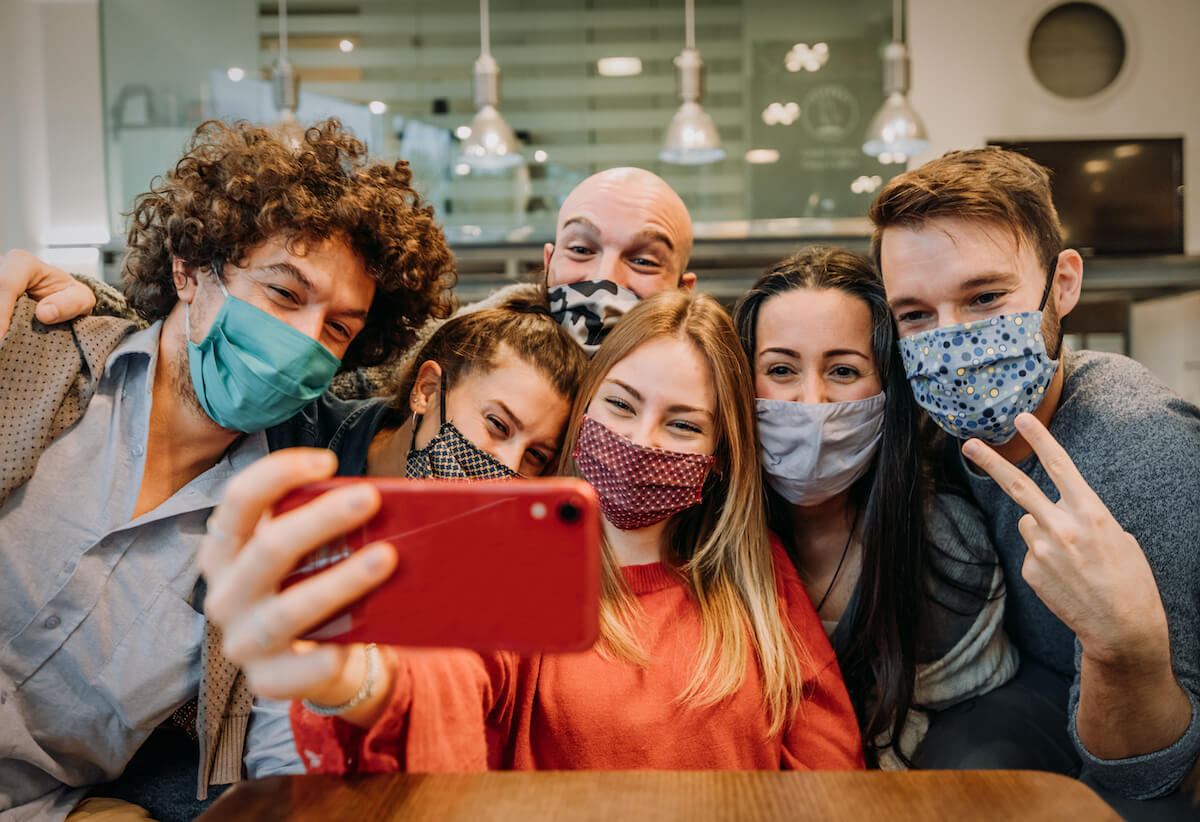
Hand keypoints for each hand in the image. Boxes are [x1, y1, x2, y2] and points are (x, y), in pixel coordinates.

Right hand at [0, 250, 97, 338]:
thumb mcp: (81, 299)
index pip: (6, 284)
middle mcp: (1, 265)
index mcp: (23, 263)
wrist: (60, 296)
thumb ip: (69, 304)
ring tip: (3, 340)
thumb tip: (44, 313)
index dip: (0, 311)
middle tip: (2, 341)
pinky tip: (2, 336)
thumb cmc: (70, 296)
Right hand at [199, 448, 396, 705]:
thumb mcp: (308, 551)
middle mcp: (224, 594)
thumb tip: (384, 496)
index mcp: (225, 551)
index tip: (327, 461)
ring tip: (386, 558)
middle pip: (268, 549)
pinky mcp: (265, 680)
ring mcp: (241, 641)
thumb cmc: (313, 585)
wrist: (318, 659)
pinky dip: (318, 660)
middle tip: (370, 498)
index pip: (238, 500)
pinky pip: (291, 673)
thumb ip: (324, 524)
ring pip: (288, 610)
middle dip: (320, 520)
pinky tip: (347, 647)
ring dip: (339, 581)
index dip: (277, 474)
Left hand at [962, 412, 1169, 669]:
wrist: (1122, 628)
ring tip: (1071, 557)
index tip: (1022, 418)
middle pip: (1018, 486)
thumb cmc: (1129, 580)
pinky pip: (1031, 550)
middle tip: (969, 444)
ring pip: (1028, 522)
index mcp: (1091, 513)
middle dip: (991, 463)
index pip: (1061, 466)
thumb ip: (1084, 517)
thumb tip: (1059, 511)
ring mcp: (1041, 550)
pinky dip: (1044, 557)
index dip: (1040, 439)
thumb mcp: (1118, 537)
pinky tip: (1065, 576)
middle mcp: (1061, 527)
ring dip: (1043, 530)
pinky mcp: (1029, 570)